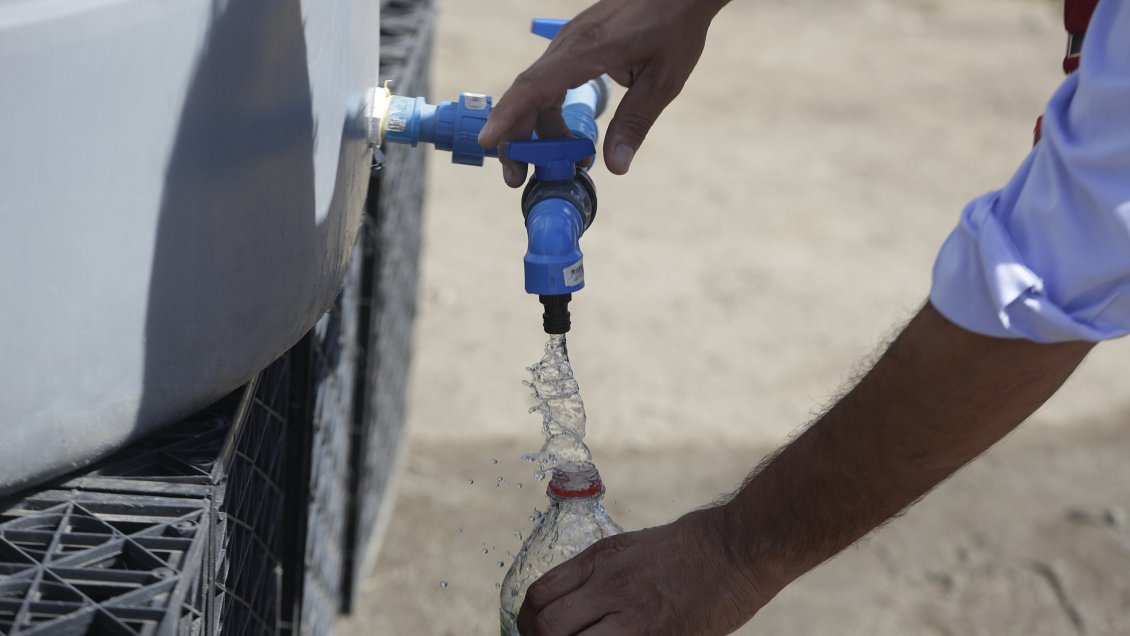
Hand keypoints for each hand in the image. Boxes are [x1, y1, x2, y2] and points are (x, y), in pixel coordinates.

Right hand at [478, 0, 727, 186]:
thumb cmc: (674, 25)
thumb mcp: (662, 80)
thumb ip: (634, 122)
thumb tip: (616, 167)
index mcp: (587, 50)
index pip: (535, 86)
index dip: (508, 116)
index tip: (488, 142)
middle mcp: (568, 46)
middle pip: (526, 94)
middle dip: (515, 139)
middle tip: (517, 178)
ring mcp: (569, 44)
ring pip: (537, 92)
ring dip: (538, 131)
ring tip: (560, 163)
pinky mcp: (575, 47)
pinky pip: (551, 83)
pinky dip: (551, 114)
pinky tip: (570, 137)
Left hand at [515, 507, 773, 634]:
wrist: (739, 547)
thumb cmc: (690, 546)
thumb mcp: (630, 547)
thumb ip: (596, 573)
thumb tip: (566, 603)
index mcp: (601, 560)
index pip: (539, 595)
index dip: (527, 620)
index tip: (533, 629)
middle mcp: (612, 587)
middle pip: (548, 626)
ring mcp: (636, 619)